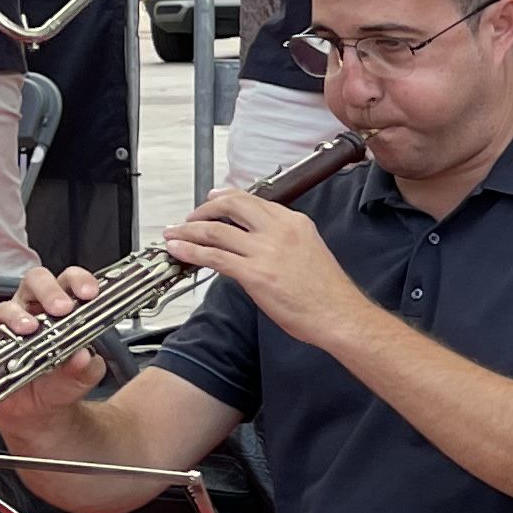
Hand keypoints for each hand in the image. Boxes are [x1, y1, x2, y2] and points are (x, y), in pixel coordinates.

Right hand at [0, 262, 110, 428]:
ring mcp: (9, 323)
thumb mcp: (82, 378)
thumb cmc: (60, 385)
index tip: (89, 293)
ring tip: (30, 329)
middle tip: (61, 308)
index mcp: (63, 310)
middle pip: (37, 282)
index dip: (79, 281)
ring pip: (9, 304)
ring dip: (18, 314)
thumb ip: (87, 367)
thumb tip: (84, 357)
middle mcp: (34, 310)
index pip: (70, 282)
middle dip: (49, 290)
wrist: (38, 413)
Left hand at [163, 187, 364, 342]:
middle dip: (204, 209)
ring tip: (174, 234)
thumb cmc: (327, 292)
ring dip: (188, 230)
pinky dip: (190, 251)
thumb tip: (256, 245)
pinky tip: (179, 251)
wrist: (339, 314)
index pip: (254, 201)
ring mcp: (265, 250)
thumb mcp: (309, 250)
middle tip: (190, 217)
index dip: (226, 199)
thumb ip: (282, 241)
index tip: (213, 200)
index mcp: (295, 222)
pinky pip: (213, 256)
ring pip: (215, 230)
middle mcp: (279, 230)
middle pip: (232, 205)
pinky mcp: (254, 273)